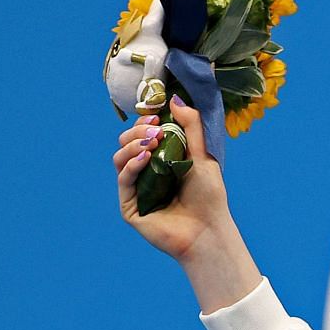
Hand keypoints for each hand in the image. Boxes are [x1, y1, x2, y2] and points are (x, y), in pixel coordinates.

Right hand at [113, 95, 236, 261]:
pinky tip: (143, 158)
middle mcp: (146, 174)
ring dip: (132, 144)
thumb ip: (191, 126)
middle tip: (155, 130)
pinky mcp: (130, 206)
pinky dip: (131, 164)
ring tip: (150, 143)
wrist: (208, 231)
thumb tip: (174, 99)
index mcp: (161, 160)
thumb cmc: (209, 198)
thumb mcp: (203, 155)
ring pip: (120, 158)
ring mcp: (136, 190)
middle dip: (137, 131)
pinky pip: (124, 179)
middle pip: (127, 142)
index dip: (144, 122)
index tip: (156, 115)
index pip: (143, 134)